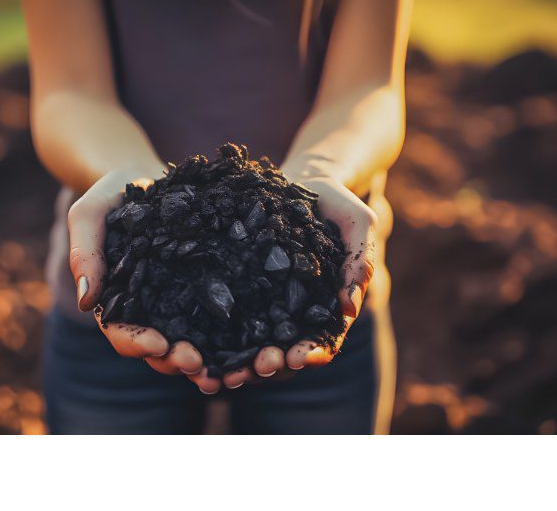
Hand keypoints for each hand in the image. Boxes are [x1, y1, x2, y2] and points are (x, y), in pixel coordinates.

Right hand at [68, 166, 215, 389]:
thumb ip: (84, 253)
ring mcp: (178, 303)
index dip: (138, 344)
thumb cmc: (112, 194)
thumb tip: (86, 300)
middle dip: (175, 361)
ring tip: (224, 371)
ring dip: (205, 362)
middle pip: (158, 350)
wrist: (148, 176)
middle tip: (197, 362)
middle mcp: (148, 310)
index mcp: (117, 300)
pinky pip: (218, 322)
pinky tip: (250, 349)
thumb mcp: (90, 215)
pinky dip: (231, 341)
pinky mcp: (206, 290)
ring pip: (190, 344)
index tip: (159, 344)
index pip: (121, 334)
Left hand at [218, 176, 376, 389]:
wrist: (299, 180)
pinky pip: (226, 321)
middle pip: (285, 354)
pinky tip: (197, 348)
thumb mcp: (357, 224)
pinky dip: (214, 341)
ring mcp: (265, 305)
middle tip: (258, 368)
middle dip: (272, 366)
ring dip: (241, 364)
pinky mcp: (239, 290)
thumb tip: (350, 308)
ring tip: (224, 374)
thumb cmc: (336, 203)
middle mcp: (296, 313)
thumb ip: (359, 261)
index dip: (314, 353)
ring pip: (252, 346)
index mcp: (328, 306)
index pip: (325, 341)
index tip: (300, 358)